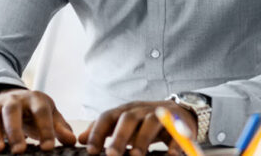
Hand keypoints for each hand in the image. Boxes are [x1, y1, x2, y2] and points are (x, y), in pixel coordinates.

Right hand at [0, 89, 76, 152]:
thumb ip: (60, 128)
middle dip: (15, 131)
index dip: (45, 129)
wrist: (16, 98)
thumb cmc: (35, 111)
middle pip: (12, 111)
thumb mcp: (50, 115)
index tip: (49, 147)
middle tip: (20, 150)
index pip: (41, 111)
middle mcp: (13, 100)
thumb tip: (72, 141)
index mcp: (34, 99)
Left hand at [77, 101, 196, 155]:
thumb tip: (81, 139)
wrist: (179, 112)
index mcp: (126, 110)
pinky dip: (173, 144)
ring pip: (151, 122)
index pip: (108, 116)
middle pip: (129, 118)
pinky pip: (176, 132)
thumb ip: (104, 130)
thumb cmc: (145, 121)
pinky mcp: (179, 123)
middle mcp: (142, 109)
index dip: (98, 132)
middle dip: (119, 137)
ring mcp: (161, 114)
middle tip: (111, 155)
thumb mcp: (124, 122)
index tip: (90, 150)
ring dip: (143, 139)